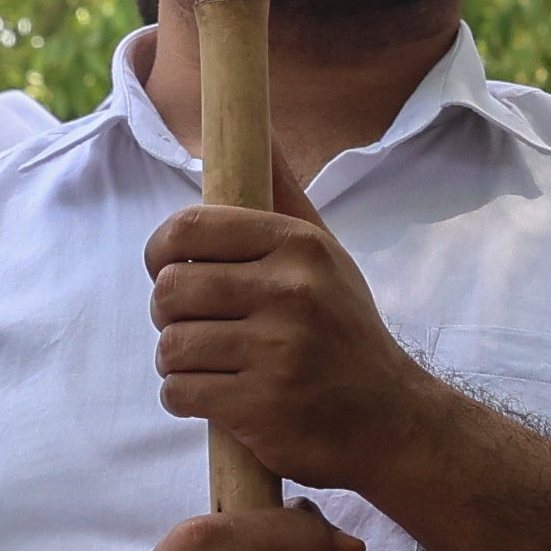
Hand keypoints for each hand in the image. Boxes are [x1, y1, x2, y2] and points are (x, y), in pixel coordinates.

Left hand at [150, 197, 436, 500]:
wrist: (390, 419)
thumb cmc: (345, 331)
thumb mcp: (327, 255)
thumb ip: (284, 194)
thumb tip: (258, 130)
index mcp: (300, 246)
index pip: (190, 228)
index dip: (161, 251)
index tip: (169, 269)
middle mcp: (291, 291)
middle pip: (169, 290)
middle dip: (169, 315)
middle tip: (197, 327)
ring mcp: (276, 351)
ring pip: (170, 346)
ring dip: (178, 362)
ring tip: (212, 364)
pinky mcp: (260, 406)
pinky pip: (179, 392)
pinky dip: (186, 399)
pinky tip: (218, 397)